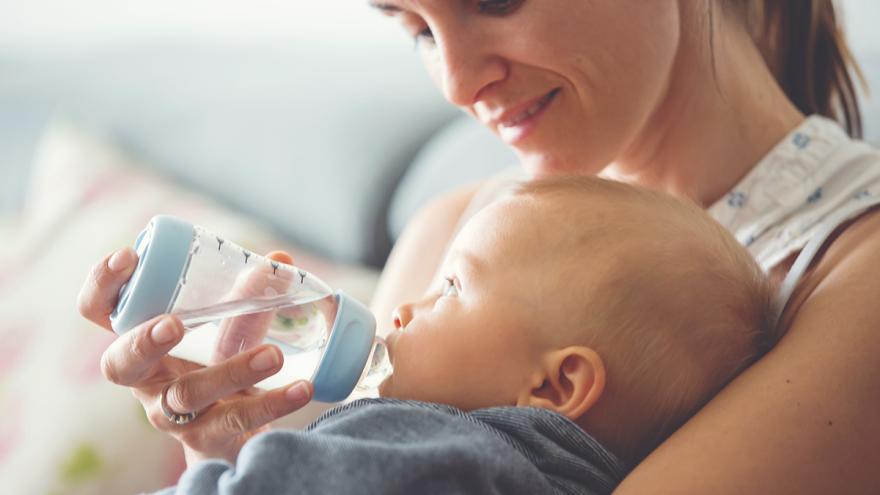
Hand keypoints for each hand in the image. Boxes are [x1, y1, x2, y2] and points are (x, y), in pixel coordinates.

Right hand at [77, 247, 312, 463]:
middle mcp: (146, 380)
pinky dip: (273, 402)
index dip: (102, 286)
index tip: (127, 258)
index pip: (100, 313)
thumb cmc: (217, 366)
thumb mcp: (223, 330)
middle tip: (173, 324)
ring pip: (190, 394)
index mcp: (140, 341)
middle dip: (143, 342)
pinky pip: (237, 421)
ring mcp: (173, 414)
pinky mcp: (209, 437)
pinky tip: (302, 387)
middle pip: (123, 365)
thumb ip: (245, 298)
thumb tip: (280, 261)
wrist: (231, 434)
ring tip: (274, 355)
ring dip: (232, 370)